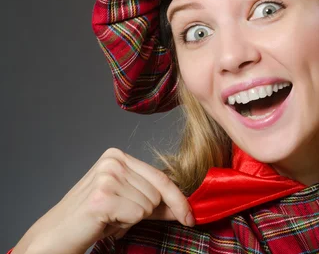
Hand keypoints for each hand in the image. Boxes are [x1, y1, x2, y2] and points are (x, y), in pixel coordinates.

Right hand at [13, 148, 193, 253]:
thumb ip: (156, 203)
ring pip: (149, 205)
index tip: (190, 218)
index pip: (161, 177)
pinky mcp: (103, 195)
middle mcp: (113, 160)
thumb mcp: (128, 204)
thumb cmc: (93, 219)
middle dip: (145, 212)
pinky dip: (125, 224)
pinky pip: (138, 214)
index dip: (178, 200)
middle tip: (118, 216)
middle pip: (158, 192)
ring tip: (109, 218)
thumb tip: (186, 208)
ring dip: (132, 219)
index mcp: (118, 156)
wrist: (57, 235)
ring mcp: (107, 176)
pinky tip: (105, 222)